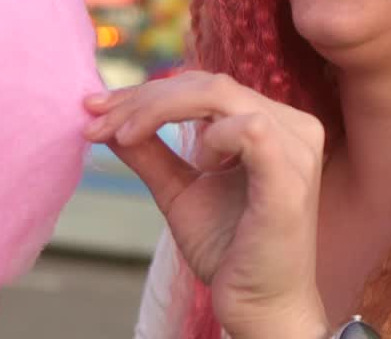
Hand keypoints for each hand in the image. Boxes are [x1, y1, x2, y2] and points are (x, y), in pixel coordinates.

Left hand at [83, 71, 329, 338]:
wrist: (259, 308)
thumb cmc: (230, 250)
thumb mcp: (180, 191)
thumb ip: (151, 154)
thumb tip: (107, 122)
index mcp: (271, 123)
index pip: (204, 86)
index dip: (147, 93)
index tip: (95, 111)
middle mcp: (291, 127)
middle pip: (208, 84)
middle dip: (143, 98)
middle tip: (97, 122)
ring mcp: (295, 150)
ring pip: (220, 94)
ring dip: (160, 109)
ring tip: (126, 139)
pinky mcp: (289, 179)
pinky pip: (250, 129)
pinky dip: (210, 135)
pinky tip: (194, 162)